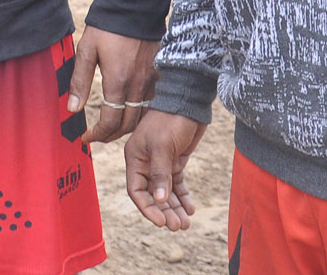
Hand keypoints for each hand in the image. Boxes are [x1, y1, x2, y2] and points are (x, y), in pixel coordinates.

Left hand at [67, 25, 159, 142]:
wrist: (135, 4)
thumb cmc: (107, 26)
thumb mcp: (87, 50)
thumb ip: (80, 81)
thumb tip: (72, 109)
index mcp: (118, 80)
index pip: (110, 121)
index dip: (97, 134)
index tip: (86, 137)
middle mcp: (138, 84)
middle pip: (127, 124)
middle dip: (111, 135)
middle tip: (97, 136)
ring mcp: (151, 80)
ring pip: (142, 116)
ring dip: (127, 127)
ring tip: (112, 128)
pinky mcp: (159, 73)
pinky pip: (152, 103)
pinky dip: (141, 114)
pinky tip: (131, 111)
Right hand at [123, 110, 205, 230]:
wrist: (189, 100)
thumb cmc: (170, 119)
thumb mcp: (163, 146)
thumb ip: (160, 173)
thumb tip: (159, 200)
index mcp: (135, 158)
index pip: (136, 190)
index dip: (148, 208)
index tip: (162, 222)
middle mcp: (145, 163)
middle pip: (152, 195)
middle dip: (165, 212)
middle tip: (179, 226)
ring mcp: (161, 163)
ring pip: (166, 193)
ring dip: (175, 208)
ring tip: (186, 223)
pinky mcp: (176, 161)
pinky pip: (177, 185)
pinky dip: (183, 197)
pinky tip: (191, 208)